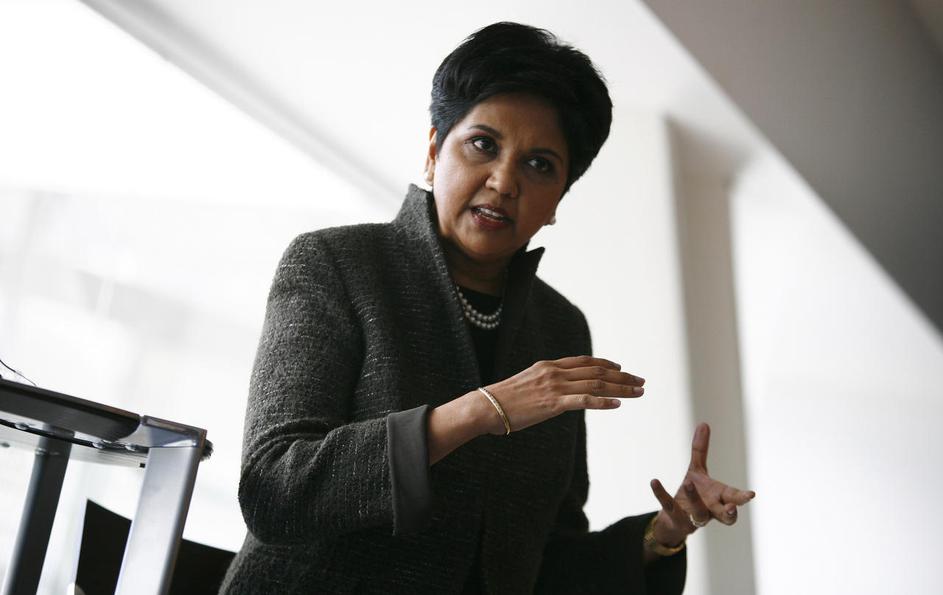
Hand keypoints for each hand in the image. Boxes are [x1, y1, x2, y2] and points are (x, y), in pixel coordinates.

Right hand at [479, 355, 644, 434]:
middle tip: (640, 381)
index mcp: (549, 366)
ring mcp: (555, 387)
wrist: (487, 406)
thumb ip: (545, 383)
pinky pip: (584, 401)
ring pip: (596, 385)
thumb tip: (557, 392)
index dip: (606, 364)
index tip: (621, 369)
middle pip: (597, 372)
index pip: (585, 361)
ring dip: (621, 388)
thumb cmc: (503, 400)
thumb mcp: (527, 384)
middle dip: (622, 377)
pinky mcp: (553, 404)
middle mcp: (555, 373)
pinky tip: (618, 404)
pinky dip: (603, 402)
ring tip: (638, 392)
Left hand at [648, 423, 754, 547]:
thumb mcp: (696, 469)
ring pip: (699, 513)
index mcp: (719, 497)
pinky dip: (661, 494)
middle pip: (725, 515)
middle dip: (729, 512)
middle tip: (731, 508)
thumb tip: (703, 423)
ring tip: (689, 483)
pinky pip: (668, 506)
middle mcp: (710, 509)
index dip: (742, 498)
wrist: (676, 518)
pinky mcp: (676, 517)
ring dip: (695, 499)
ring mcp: (694, 516)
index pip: (734, 498)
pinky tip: (654, 481)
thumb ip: (700, 450)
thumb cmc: (694, 493)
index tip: (751, 494)